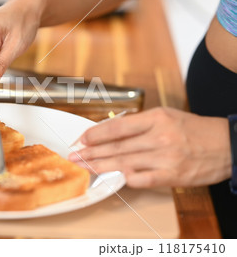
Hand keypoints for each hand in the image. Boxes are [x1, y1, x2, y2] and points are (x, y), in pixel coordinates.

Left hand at [68, 107, 231, 187]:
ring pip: (125, 162)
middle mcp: (160, 137)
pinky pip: (143, 179)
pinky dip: (126, 179)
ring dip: (101, 166)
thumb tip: (111, 130)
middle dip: (91, 152)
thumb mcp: (166, 116)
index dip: (96, 134)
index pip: (118, 127)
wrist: (226, 145)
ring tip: (84, 167)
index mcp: (156, 118)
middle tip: (73, 156)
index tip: (81, 139)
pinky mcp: (173, 175)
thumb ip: (140, 123)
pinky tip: (111, 178)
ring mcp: (166, 158)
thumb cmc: (193, 129)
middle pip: (117, 147)